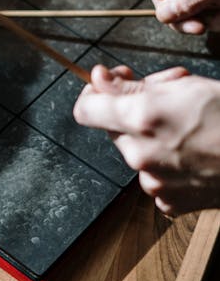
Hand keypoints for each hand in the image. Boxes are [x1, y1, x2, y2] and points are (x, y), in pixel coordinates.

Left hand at [73, 64, 219, 214]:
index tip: (110, 85)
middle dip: (134, 111)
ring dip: (152, 137)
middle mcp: (140, 155)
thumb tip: (97, 78)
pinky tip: (193, 153)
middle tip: (170, 96)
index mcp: (142, 119)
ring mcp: (153, 183)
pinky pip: (154, 177)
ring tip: (190, 127)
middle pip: (114, 130)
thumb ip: (133, 87)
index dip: (95, 94)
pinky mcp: (167, 202)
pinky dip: (166, 164)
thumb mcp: (186, 87)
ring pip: (135, 153)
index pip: (85, 110)